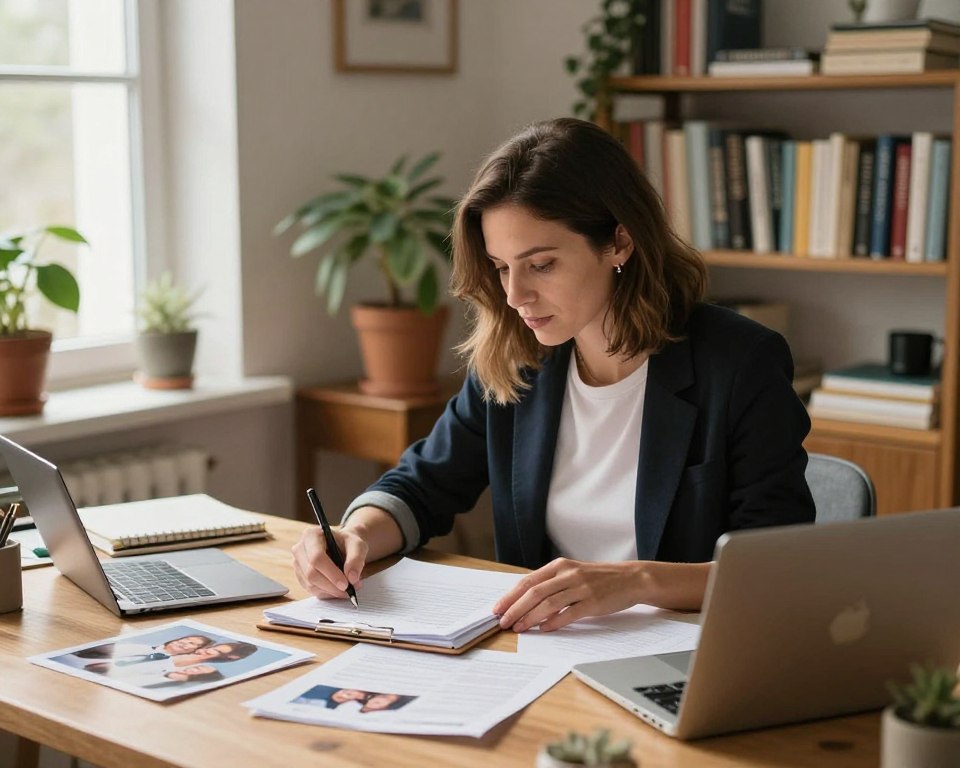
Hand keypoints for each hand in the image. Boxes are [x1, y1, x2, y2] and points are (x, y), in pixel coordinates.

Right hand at [292, 525, 368, 599]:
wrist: (343, 546)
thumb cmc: (348, 543)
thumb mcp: (357, 545)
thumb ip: (356, 559)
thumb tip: (352, 577)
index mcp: (311, 535)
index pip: (317, 558)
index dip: (331, 573)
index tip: (346, 584)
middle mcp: (300, 548)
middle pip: (311, 573)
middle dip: (331, 586)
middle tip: (349, 590)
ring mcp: (298, 563)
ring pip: (310, 584)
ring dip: (330, 591)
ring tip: (347, 589)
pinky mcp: (300, 575)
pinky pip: (311, 590)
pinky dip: (326, 593)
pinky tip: (337, 589)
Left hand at [492, 558, 642, 632]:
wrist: (631, 578)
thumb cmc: (599, 578)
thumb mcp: (573, 573)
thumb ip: (552, 584)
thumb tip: (526, 601)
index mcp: (560, 565)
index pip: (528, 581)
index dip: (511, 595)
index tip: (497, 608)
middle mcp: (568, 574)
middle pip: (535, 592)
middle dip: (515, 608)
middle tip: (503, 621)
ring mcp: (581, 588)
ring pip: (548, 604)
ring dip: (530, 617)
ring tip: (519, 628)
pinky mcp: (593, 602)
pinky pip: (569, 613)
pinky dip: (554, 622)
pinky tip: (544, 629)